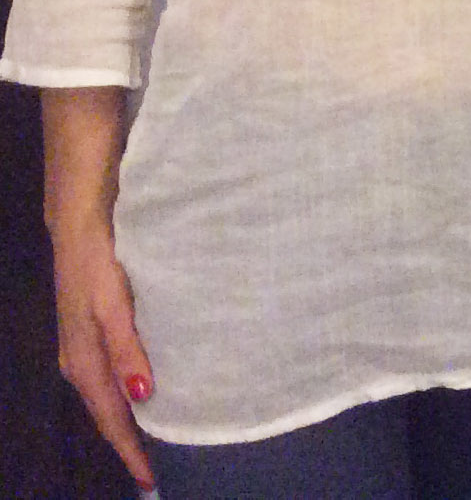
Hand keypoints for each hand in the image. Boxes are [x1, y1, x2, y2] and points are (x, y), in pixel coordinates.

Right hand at [51, 218, 155, 490]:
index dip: (131, 449)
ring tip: (159, 440)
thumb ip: (127, 349)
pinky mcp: (92, 331)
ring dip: (130, 420)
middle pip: (108, 413)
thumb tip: (143, 397)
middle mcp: (80, 361)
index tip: (152, 479)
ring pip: (109, 396)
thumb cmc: (100, 263)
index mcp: (84, 362)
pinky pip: (110, 376)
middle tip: (161, 468)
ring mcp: (84, 347)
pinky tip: (147, 393)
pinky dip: (127, 393)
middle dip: (130, 443)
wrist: (80, 225)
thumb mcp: (112, 305)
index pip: (111, 418)